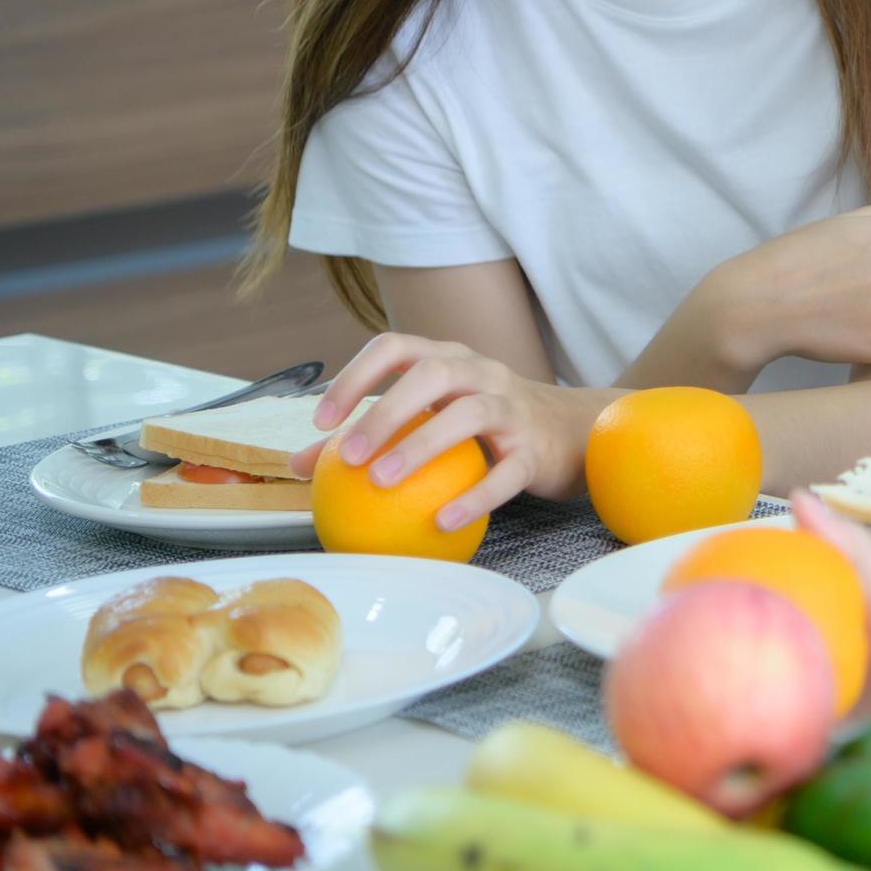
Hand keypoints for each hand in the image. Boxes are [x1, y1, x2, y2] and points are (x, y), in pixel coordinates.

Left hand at [291, 333, 586, 530]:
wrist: (571, 434)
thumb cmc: (485, 427)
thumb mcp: (431, 420)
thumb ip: (369, 438)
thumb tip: (299, 465)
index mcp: (449, 359)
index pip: (396, 348)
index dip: (355, 377)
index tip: (321, 421)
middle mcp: (482, 373)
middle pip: (432, 374)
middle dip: (385, 411)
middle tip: (349, 455)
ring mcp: (513, 408)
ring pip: (469, 413)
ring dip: (421, 445)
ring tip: (382, 482)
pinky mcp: (535, 449)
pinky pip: (505, 473)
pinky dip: (473, 497)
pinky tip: (439, 522)